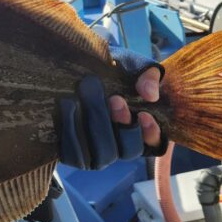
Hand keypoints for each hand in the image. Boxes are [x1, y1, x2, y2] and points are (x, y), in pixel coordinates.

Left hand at [58, 48, 166, 169]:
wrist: (80, 67)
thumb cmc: (113, 69)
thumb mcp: (133, 65)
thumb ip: (148, 76)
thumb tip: (150, 95)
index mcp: (140, 129)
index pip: (153, 143)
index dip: (149, 133)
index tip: (144, 114)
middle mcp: (120, 146)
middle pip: (126, 151)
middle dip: (121, 125)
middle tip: (115, 98)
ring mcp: (98, 153)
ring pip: (102, 156)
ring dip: (97, 128)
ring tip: (89, 100)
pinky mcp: (74, 153)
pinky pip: (75, 156)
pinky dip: (71, 134)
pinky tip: (68, 107)